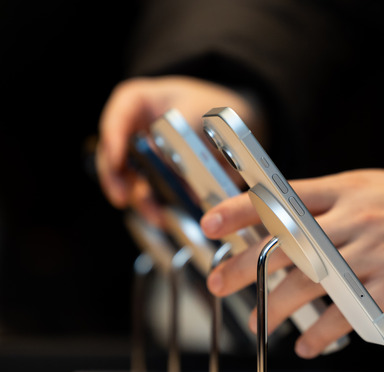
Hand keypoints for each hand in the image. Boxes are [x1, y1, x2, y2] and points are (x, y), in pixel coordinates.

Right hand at [95, 75, 260, 224]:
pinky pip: (148, 191)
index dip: (112, 138)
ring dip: (138, 199)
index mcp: (137, 102)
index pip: (117, 117)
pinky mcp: (154, 174)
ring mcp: (140, 153)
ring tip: (153, 214)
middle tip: (122, 197)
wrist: (230, 118)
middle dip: (116, 178)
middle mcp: (132, 128)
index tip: (116, 159)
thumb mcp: (199, 112)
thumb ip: (180, 134)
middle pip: (112, 153)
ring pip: (128, 179)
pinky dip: (155, 205)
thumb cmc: (210, 106)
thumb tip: (162, 162)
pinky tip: (165, 217)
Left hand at [200, 169, 383, 357]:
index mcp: (345, 192)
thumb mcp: (368, 188)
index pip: (283, 197)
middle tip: (218, 282)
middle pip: (286, 244)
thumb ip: (328, 202)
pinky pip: (345, 312)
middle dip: (245, 265)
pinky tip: (306, 343)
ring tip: (258, 322)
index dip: (243, 210)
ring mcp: (371, 254)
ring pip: (309, 282)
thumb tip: (283, 218)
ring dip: (275, 305)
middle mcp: (354, 221)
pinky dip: (320, 332)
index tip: (212, 223)